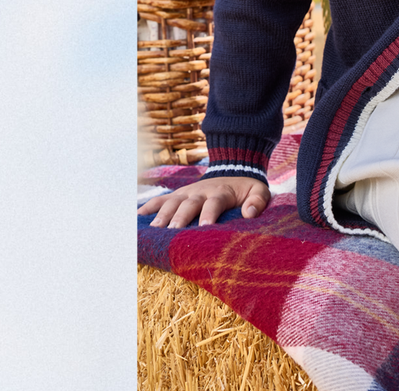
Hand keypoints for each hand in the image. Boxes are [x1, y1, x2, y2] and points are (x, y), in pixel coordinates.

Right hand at [138, 176, 270, 227]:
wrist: (234, 167)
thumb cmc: (247, 188)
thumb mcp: (259, 191)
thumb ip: (258, 201)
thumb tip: (250, 214)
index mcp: (221, 191)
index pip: (214, 202)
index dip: (209, 213)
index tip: (205, 227)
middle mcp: (201, 190)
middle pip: (189, 203)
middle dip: (180, 217)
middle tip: (172, 231)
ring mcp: (187, 192)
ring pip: (172, 201)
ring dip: (163, 214)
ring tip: (155, 228)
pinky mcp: (179, 194)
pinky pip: (162, 199)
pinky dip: (149, 206)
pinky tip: (138, 216)